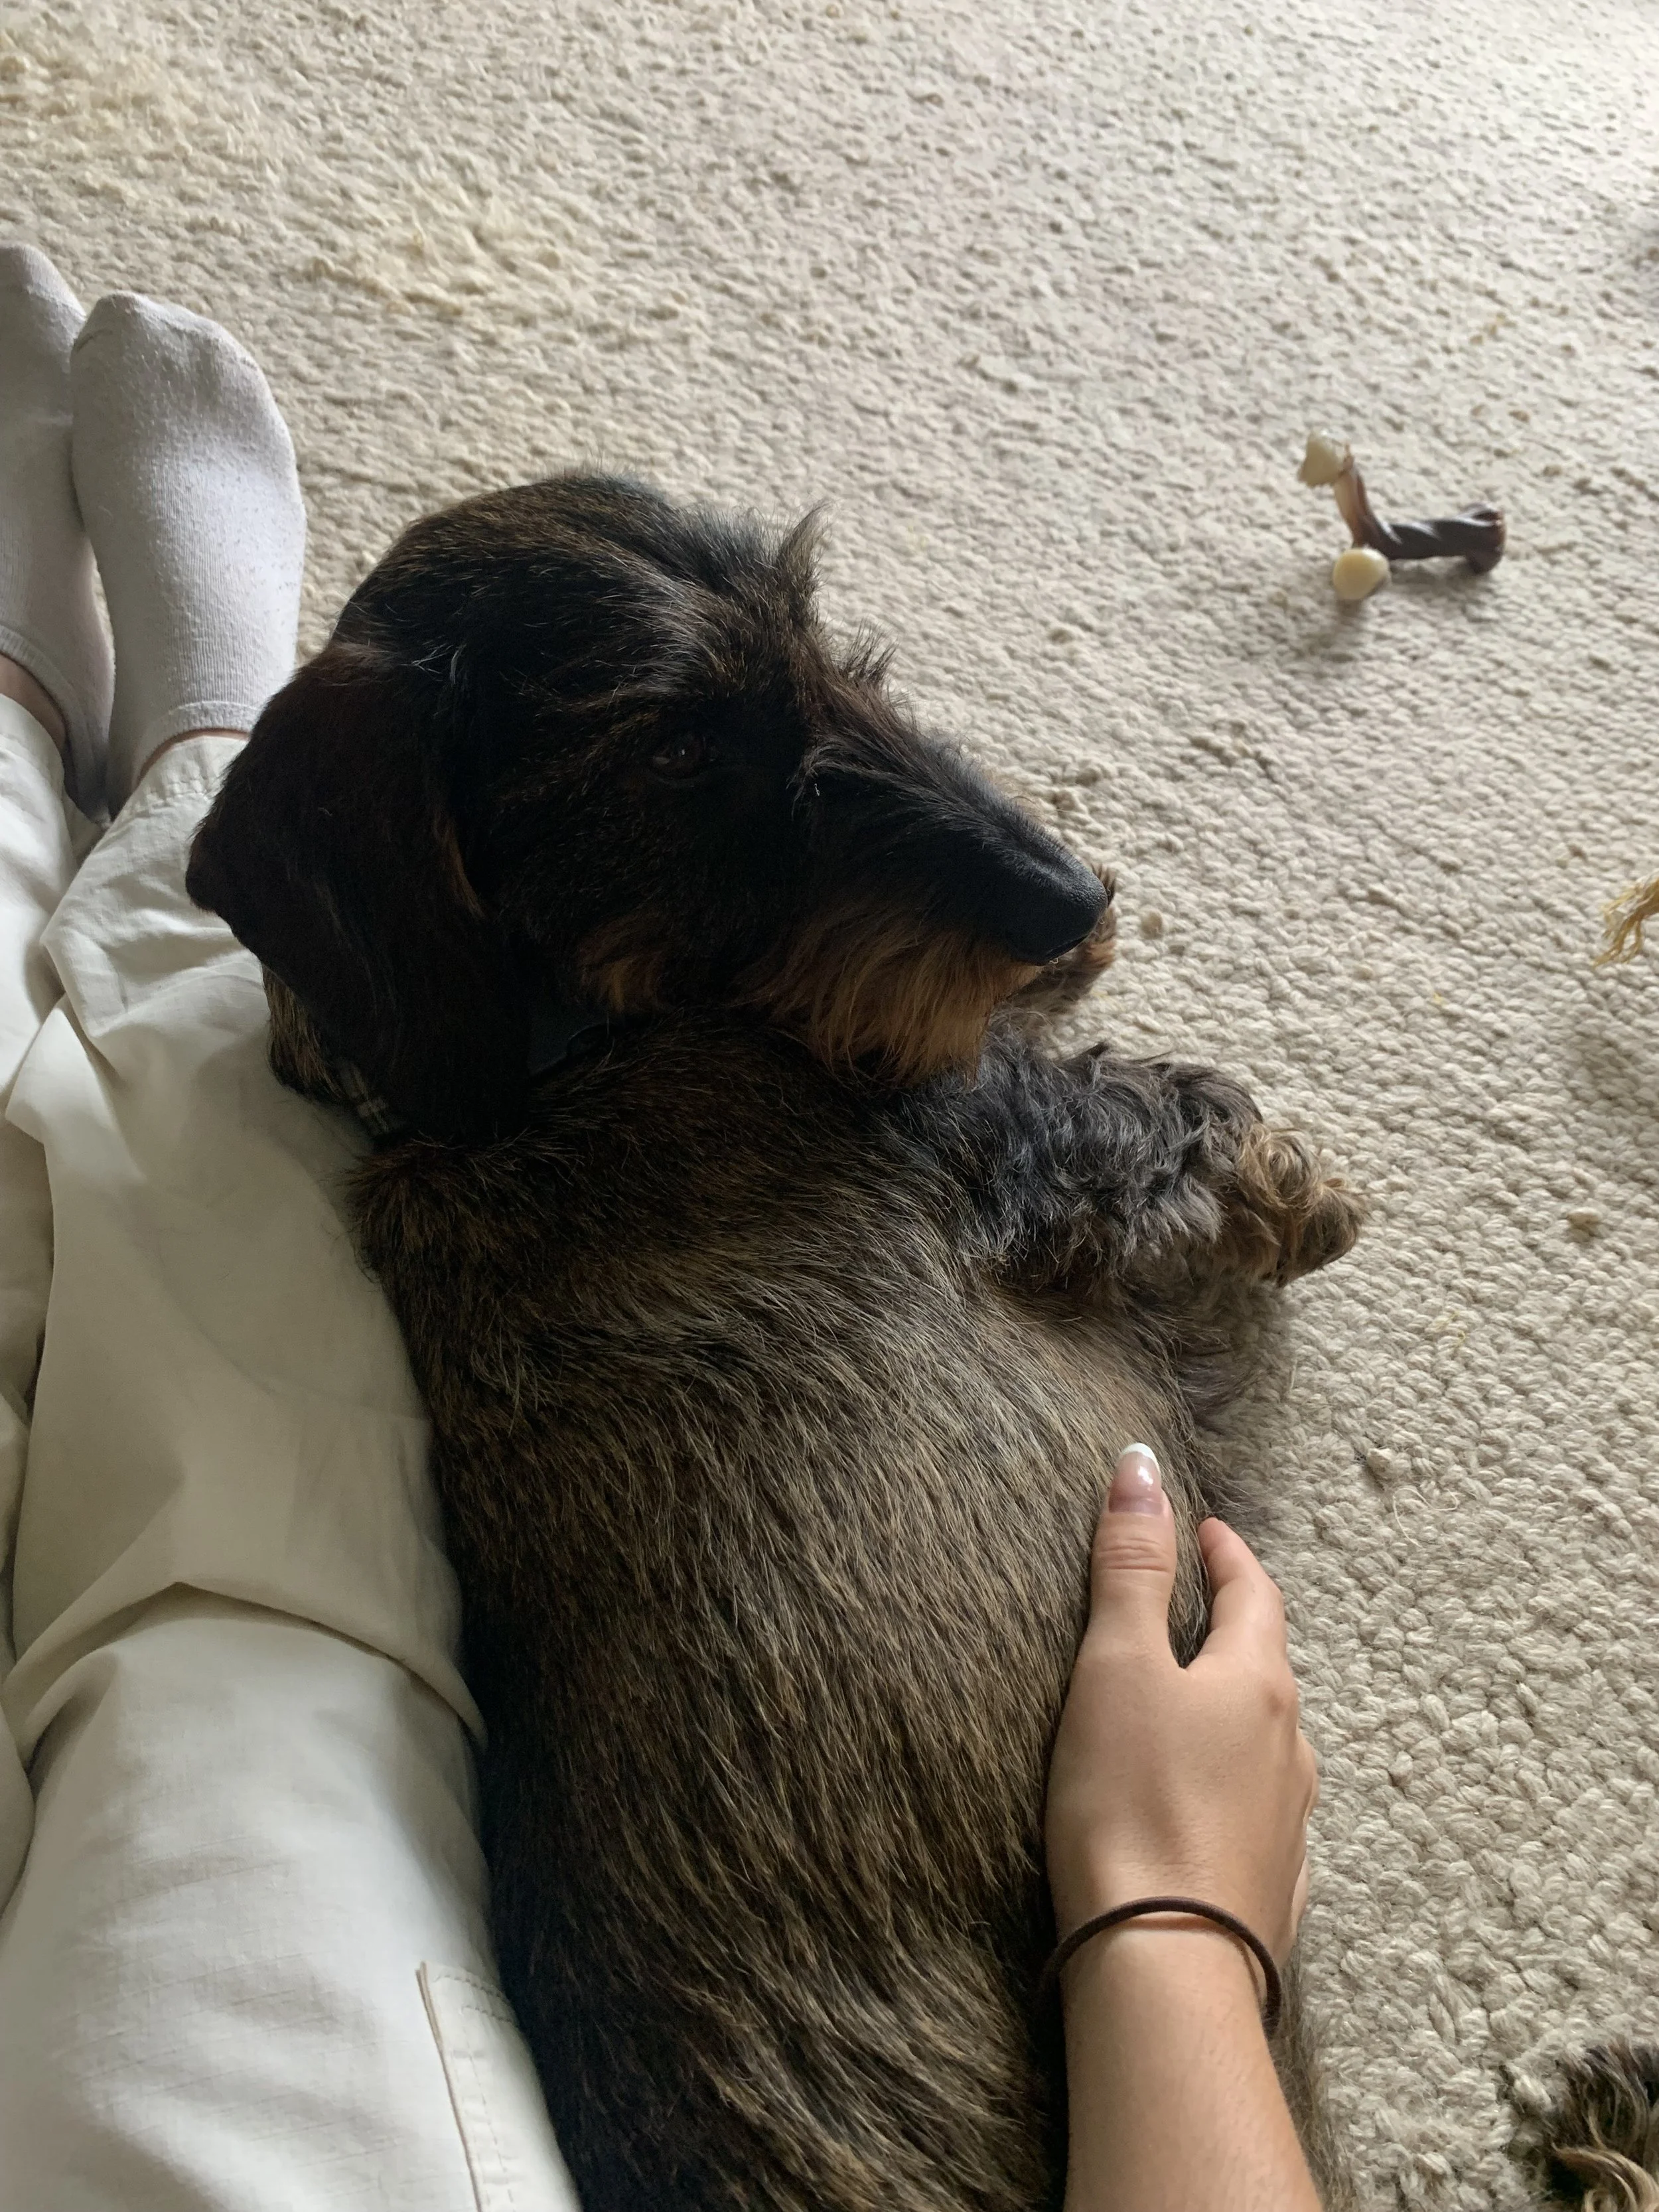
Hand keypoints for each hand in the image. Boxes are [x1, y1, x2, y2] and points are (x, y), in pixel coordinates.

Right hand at [1044, 1445, 1316, 1969]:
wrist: (1165, 1964)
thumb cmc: (1132, 1803)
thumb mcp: (1115, 1666)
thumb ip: (1128, 1567)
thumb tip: (1142, 1467)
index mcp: (1256, 1683)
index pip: (1253, 1594)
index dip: (1226, 1555)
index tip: (1205, 1531)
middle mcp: (1289, 1748)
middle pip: (1267, 1667)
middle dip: (1234, 1629)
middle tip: (1197, 1606)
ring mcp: (1288, 1823)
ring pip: (1269, 1745)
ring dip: (1237, 1712)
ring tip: (1195, 1704)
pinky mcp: (1270, 1888)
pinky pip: (1259, 1815)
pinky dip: (1234, 1788)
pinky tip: (1209, 1805)